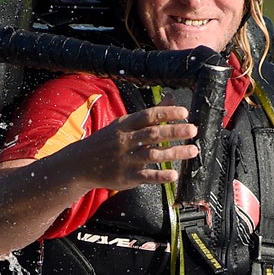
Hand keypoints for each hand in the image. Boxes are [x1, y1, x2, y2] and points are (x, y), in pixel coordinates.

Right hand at [72, 103, 198, 191]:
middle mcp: (125, 141)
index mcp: (125, 125)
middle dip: (174, 131)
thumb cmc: (107, 142)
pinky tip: (174, 175)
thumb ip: (149, 115)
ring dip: (174, 153)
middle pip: (152, 133)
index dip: (166, 113)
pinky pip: (145, 176)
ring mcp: (125, 159)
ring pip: (152, 154)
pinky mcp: (126, 177)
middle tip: (193, 130)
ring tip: (193, 151)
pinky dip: (160, 175)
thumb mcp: (124, 125)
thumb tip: (171, 98)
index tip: (184, 113)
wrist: (80, 164)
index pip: (148, 116)